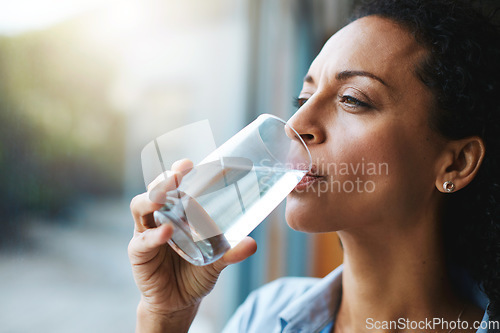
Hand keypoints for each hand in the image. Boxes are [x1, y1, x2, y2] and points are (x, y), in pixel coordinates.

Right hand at [128, 159, 256, 331]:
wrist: (179, 302)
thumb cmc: (196, 273)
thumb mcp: (217, 260)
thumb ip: (231, 251)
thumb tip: (253, 243)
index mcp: (176, 212)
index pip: (174, 185)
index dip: (178, 172)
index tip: (190, 163)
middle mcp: (158, 217)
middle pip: (155, 190)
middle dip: (164, 179)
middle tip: (178, 173)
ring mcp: (145, 233)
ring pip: (140, 207)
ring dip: (152, 198)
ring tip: (165, 196)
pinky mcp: (138, 253)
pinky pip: (142, 241)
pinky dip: (154, 236)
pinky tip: (166, 233)